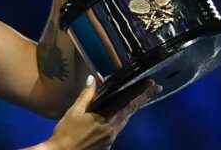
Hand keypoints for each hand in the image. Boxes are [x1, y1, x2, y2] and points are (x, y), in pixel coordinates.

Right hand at [43, 75, 160, 149]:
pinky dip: (119, 119)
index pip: (129, 104)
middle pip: (130, 113)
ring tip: (137, 99)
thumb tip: (93, 78)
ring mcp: (111, 139)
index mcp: (107, 120)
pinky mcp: (107, 145)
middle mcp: (113, 130)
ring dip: (131, 110)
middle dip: (142, 100)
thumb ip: (86, 95)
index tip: (153, 85)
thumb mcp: (74, 111)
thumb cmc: (66, 132)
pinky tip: (114, 115)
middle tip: (154, 89)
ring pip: (124, 121)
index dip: (142, 94)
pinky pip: (116, 129)